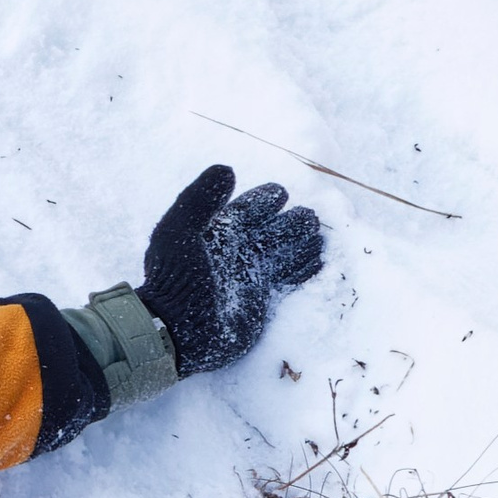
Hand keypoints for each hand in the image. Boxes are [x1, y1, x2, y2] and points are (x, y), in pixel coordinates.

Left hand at [134, 165, 323, 373]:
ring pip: (282, 253)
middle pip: (269, 231)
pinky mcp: (259, 300)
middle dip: (290, 223)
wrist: (180, 328)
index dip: (263, 201)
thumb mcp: (180, 231)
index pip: (245, 211)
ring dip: (301, 244)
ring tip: (319, 235)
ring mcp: (248, 277)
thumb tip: (227, 169)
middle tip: (310, 217)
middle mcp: (234, 254)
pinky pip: (287, 279)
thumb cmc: (178, 277)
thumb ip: (200, 200)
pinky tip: (318, 261)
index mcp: (215, 234)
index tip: (280, 194)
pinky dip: (302, 269)